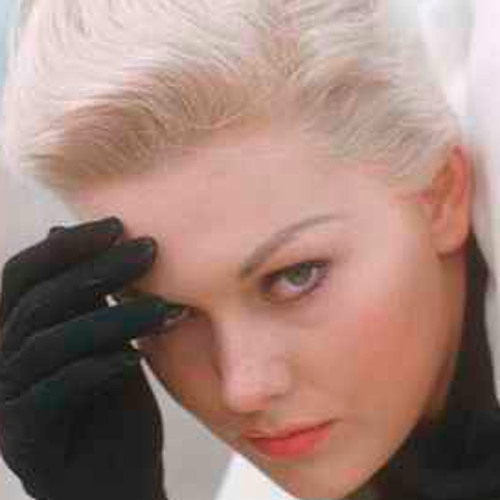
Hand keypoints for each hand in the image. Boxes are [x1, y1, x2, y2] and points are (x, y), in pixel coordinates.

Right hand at [0, 217, 170, 499]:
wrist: (115, 481)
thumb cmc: (113, 405)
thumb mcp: (105, 342)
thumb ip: (89, 297)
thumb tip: (60, 231)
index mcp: (17, 331)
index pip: (26, 274)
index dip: (68, 246)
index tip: (119, 225)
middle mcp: (0, 360)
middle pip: (39, 300)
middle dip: (98, 270)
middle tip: (150, 251)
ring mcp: (6, 400)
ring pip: (50, 342)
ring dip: (114, 319)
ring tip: (166, 309)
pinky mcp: (23, 438)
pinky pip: (55, 392)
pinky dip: (98, 368)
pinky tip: (137, 355)